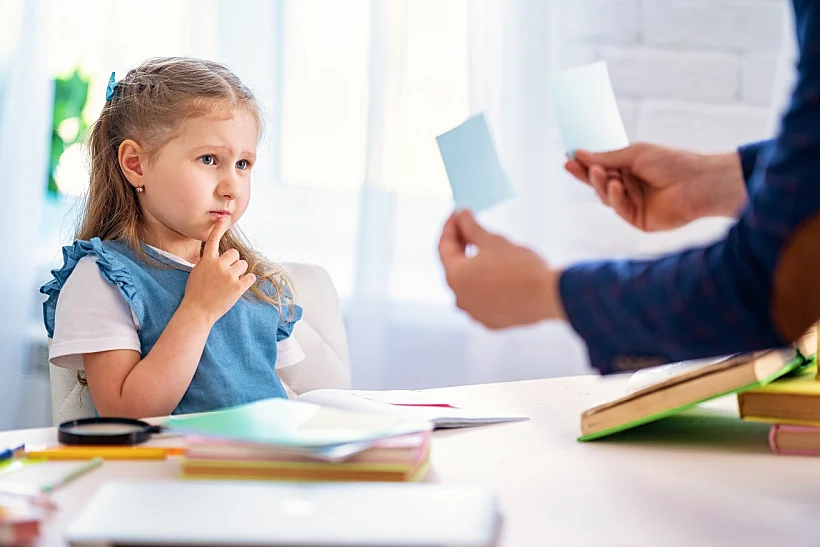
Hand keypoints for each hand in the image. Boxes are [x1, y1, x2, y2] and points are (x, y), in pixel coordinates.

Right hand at [182, 218, 256, 324]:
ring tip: (230, 284)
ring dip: (240, 273)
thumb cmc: (195, 293)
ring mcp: (229, 276)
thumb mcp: (197, 273)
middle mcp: (218, 265)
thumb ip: (208, 263)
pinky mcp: (238, 287)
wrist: (197, 311)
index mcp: (207, 261)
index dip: (218, 229)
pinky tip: (239, 288)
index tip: (223, 218)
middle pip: (235, 254)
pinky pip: (251, 277)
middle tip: (227, 275)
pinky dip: (247, 282)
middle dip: (234, 262)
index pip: (213, 241)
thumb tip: (217, 258)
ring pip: (244, 265)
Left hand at [438, 210, 564, 328]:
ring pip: (469, 285)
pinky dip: (486, 286)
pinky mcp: (491, 322)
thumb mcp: (493, 241)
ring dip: (474, 267)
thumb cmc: (520, 266)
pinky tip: (498, 274)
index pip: (444, 247)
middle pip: (455, 267)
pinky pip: (483, 300)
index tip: (458, 214)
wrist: (548, 295)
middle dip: (461, 245)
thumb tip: (462, 215)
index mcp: (455, 277)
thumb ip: (472, 227)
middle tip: (471, 227)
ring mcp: (475, 313)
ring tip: (487, 250)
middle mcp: (459, 298)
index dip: (450, 226)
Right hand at [564, 143, 746, 231]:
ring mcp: (634, 205)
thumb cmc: (672, 162)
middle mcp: (630, 188)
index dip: (585, 163)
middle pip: (600, 183)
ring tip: (598, 171)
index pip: (602, 167)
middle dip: (585, 174)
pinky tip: (615, 185)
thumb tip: (579, 153)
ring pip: (606, 197)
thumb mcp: (635, 154)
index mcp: (631, 170)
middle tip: (570, 165)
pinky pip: (619, 209)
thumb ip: (607, 157)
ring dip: (600, 184)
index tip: (569, 156)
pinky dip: (615, 197)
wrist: (698, 182)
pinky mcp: (638, 220)